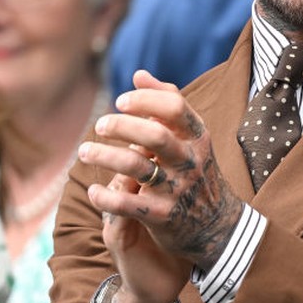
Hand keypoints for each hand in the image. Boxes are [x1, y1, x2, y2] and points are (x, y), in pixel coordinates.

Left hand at [78, 70, 242, 302]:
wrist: (218, 227)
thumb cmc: (196, 173)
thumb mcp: (192, 138)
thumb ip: (167, 103)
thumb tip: (138, 75)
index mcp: (198, 138)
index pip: (174, 107)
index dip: (144, 100)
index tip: (121, 102)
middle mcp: (190, 162)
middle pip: (154, 135)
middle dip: (121, 126)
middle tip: (100, 126)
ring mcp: (177, 189)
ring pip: (135, 166)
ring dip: (104, 156)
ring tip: (84, 152)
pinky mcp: (162, 216)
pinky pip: (126, 204)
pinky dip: (104, 197)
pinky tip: (94, 191)